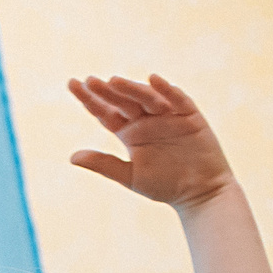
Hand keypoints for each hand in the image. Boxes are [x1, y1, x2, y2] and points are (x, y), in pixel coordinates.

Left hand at [69, 74, 234, 208]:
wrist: (200, 192)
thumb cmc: (165, 185)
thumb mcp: (130, 176)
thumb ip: (103, 164)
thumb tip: (72, 157)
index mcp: (129, 132)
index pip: (105, 112)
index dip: (90, 99)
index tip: (73, 84)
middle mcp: (146, 120)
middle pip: (123, 101)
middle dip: (107, 91)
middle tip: (89, 81)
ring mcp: (168, 115)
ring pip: (147, 98)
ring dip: (132, 89)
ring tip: (114, 81)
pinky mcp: (189, 116)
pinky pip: (177, 99)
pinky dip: (167, 90)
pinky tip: (154, 80)